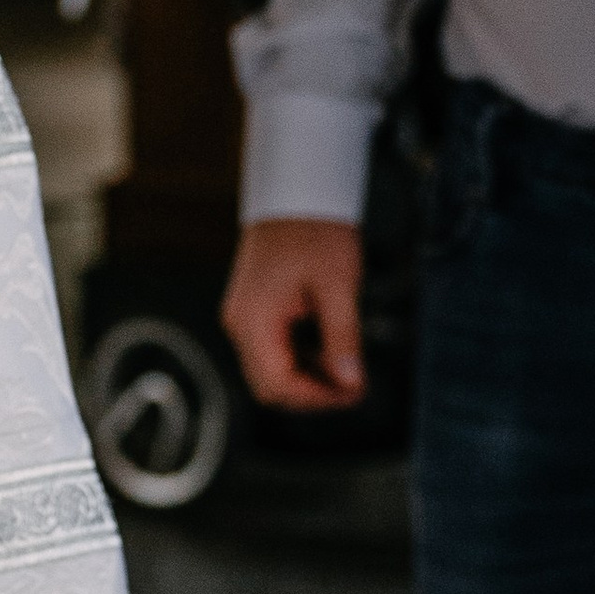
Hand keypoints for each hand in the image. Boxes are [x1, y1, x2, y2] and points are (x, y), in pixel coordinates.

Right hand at [222, 216, 364, 409]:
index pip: (279, 384)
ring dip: (306, 381)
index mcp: (255, 321)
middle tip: (354, 388)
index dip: (318, 397)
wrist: (294, 196)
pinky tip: (327, 354)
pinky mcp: (251, 313)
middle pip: (270, 387)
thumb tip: (350, 381)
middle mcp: (240, 325)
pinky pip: (270, 353)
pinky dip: (298, 363)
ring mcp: (242, 319)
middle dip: (312, 395)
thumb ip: (342, 337)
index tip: (354, 393)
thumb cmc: (315, 233)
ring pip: (269, 373)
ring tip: (346, 373)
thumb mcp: (337, 286)